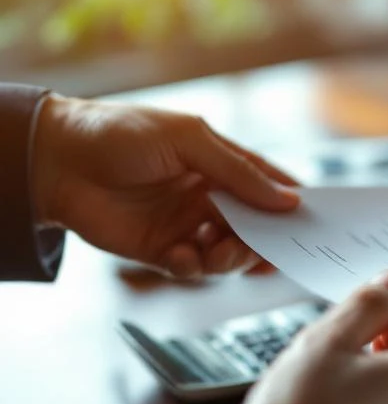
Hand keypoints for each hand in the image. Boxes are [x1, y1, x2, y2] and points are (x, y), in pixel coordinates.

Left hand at [31, 94, 299, 278]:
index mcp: (220, 165)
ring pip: (229, 254)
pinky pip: (193, 269)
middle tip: (269, 250)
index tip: (314, 222)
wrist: (56, 161)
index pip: (269, 187)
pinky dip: (192, 267)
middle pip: (255, 228)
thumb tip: (288, 200)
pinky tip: (179, 255)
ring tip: (215, 253)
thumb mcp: (189, 140)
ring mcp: (187, 225)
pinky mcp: (162, 251)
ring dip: (231, 258)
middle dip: (264, 241)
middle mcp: (209, 197)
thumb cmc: (122, 134)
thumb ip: (239, 173)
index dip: (293, 204)